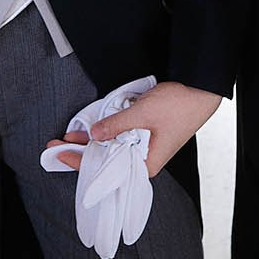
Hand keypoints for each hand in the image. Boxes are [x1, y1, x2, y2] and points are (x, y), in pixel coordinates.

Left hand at [43, 82, 220, 177]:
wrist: (201, 89)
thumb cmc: (180, 106)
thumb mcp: (142, 114)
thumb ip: (116, 124)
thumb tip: (94, 133)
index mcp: (146, 164)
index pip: (105, 169)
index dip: (80, 161)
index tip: (60, 153)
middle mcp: (144, 160)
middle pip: (107, 159)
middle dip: (82, 151)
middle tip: (56, 144)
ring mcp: (145, 147)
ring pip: (112, 147)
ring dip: (92, 141)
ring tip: (70, 137)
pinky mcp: (147, 135)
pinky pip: (121, 137)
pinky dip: (107, 132)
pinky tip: (93, 129)